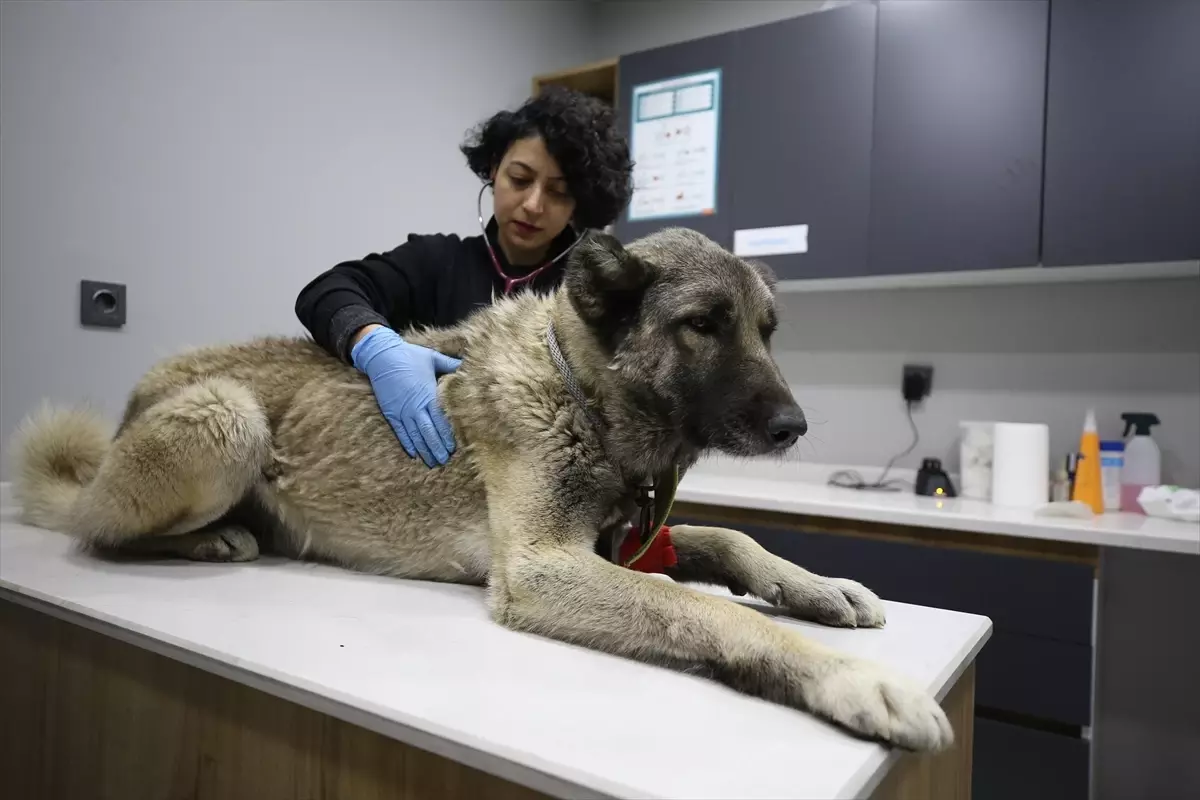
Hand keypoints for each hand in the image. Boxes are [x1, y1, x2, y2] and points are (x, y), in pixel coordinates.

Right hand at [350, 326, 461, 466]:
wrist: (381, 356)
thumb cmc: (409, 356)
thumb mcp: (432, 358)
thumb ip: (450, 365)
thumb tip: (467, 365)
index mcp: (428, 394)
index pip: (440, 420)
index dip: (447, 435)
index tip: (454, 447)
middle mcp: (415, 406)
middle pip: (429, 432)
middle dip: (437, 447)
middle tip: (445, 460)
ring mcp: (402, 411)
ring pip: (415, 436)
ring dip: (424, 450)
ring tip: (432, 462)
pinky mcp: (390, 413)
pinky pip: (400, 432)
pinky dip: (407, 444)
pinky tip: (414, 454)